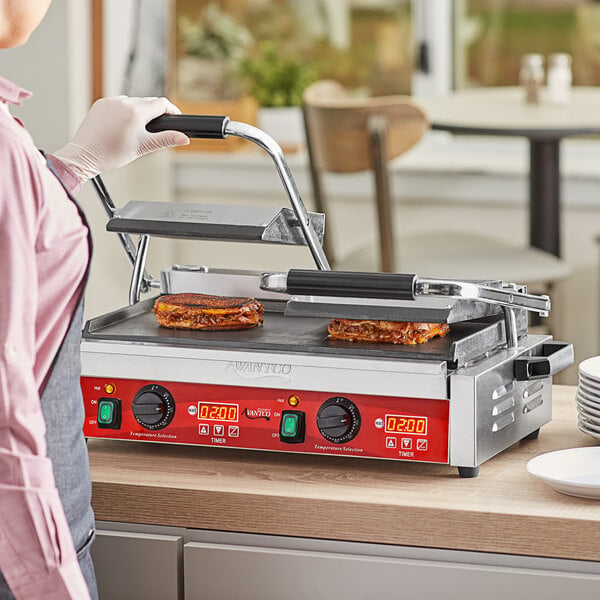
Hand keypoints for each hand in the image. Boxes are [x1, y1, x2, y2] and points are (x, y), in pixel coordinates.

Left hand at [54, 96, 189, 181]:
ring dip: (139, 113)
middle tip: (155, 130)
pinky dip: (124, 113)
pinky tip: (121, 127)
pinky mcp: (101, 104)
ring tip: (135, 131)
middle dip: (154, 114)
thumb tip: (184, 138)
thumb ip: (165, 139)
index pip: (161, 104)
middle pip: (148, 102)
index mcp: (135, 112)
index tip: (176, 117)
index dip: (172, 110)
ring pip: (133, 103)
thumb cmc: (111, 154)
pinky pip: (118, 104)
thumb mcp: (143, 147)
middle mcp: (123, 102)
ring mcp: (110, 101)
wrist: (85, 155)